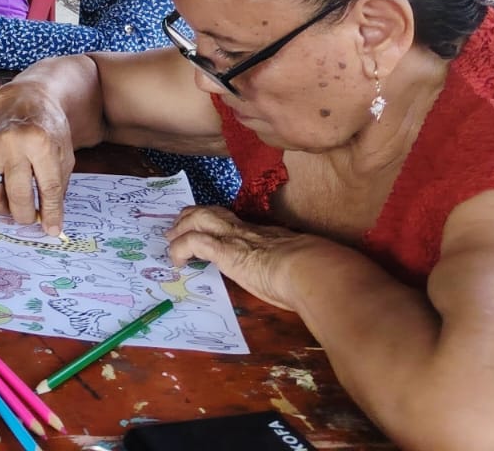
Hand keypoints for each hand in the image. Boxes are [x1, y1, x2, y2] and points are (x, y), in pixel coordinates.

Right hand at [0, 84, 76, 235]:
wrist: (25, 102)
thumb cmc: (47, 130)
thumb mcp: (63, 154)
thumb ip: (57, 187)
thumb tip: (48, 221)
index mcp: (40, 143)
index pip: (47, 189)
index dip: (51, 213)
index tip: (52, 229)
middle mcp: (12, 144)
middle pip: (18, 194)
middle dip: (25, 215)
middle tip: (28, 218)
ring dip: (2, 207)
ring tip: (11, 206)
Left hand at [164, 206, 329, 310]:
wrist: (317, 271)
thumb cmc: (323, 274)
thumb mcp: (312, 268)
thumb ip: (304, 269)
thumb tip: (313, 281)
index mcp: (270, 236)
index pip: (239, 224)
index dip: (222, 225)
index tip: (215, 233)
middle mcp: (249, 231)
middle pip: (214, 212)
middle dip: (193, 216)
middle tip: (179, 228)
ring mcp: (236, 239)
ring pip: (199, 218)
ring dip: (181, 227)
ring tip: (171, 241)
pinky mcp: (226, 252)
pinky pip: (193, 242)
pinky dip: (179, 248)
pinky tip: (176, 261)